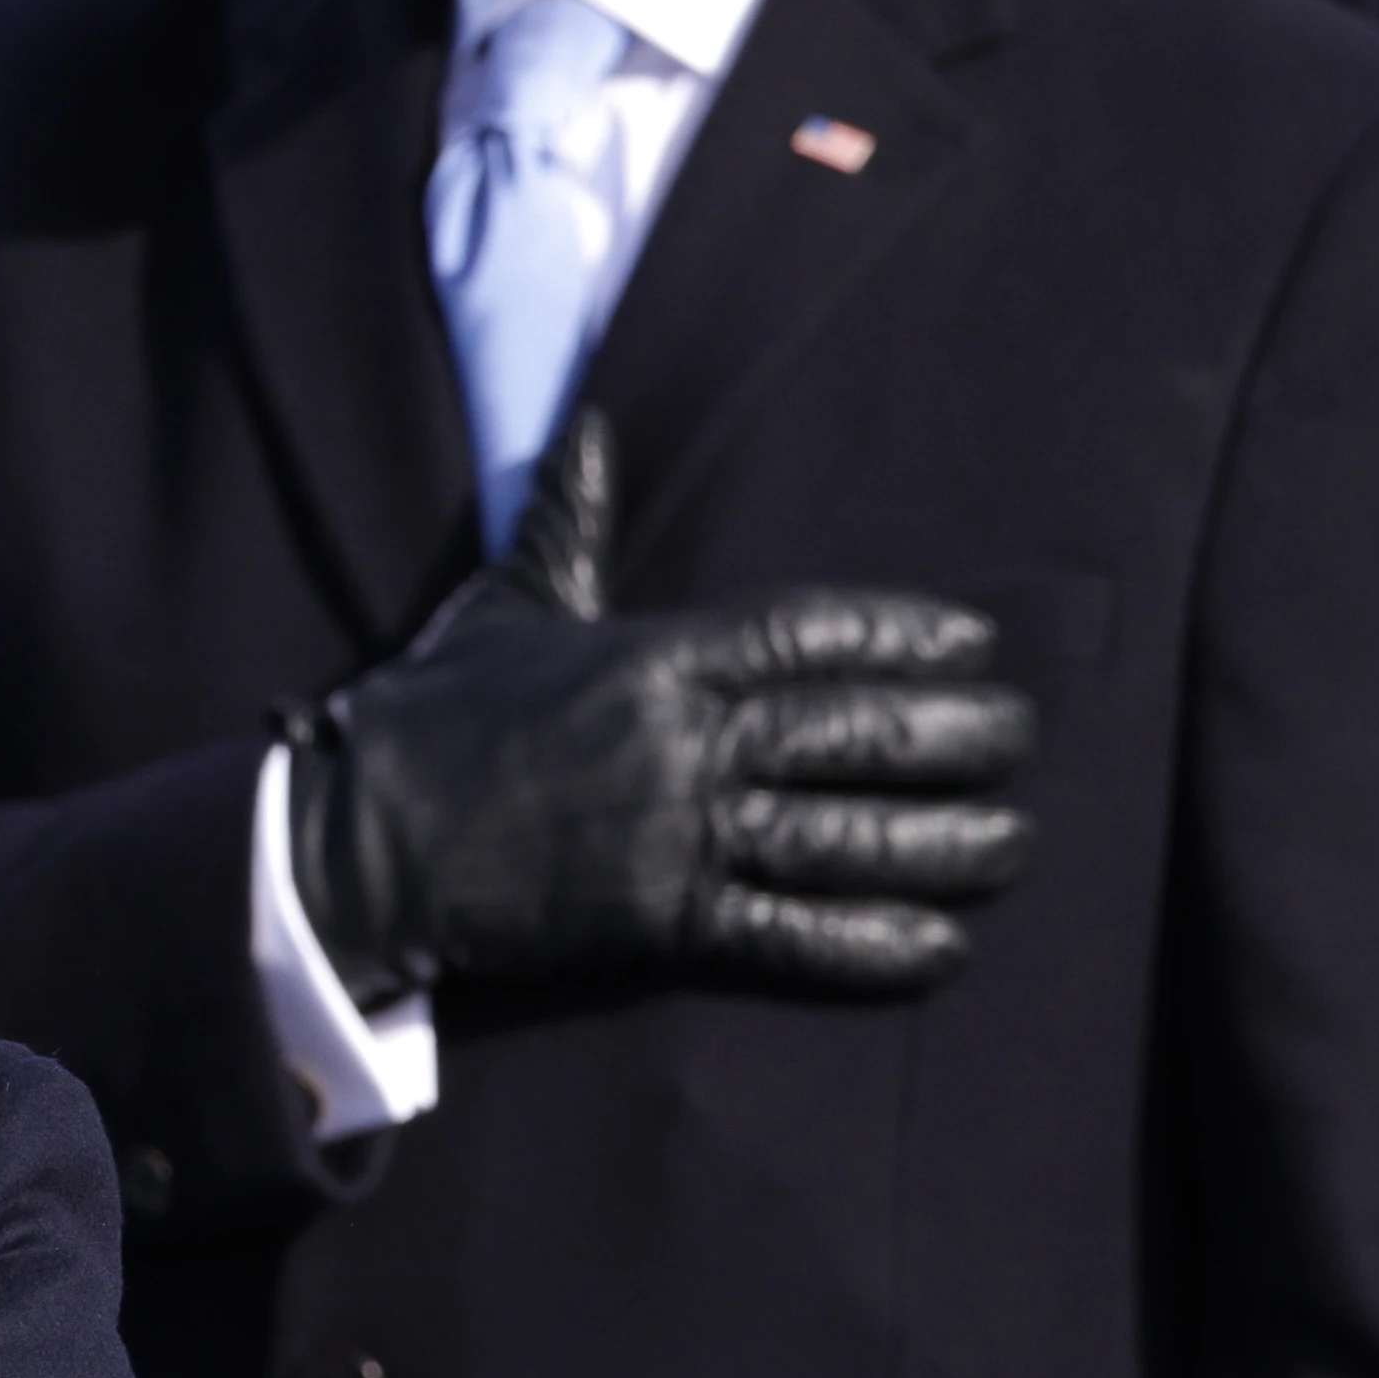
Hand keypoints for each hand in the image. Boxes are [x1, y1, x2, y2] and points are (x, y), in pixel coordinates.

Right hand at [289, 578, 1032, 1005]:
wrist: (355, 838)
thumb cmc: (429, 717)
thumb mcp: (503, 605)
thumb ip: (567, 524)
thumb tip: (588, 429)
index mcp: (653, 656)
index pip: (808, 631)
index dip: (901, 634)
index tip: (973, 638)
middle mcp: (679, 739)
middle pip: (851, 731)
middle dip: (953, 735)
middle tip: (1022, 737)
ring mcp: (672, 832)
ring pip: (840, 834)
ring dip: (941, 843)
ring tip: (1014, 844)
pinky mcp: (657, 920)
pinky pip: (786, 933)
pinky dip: (868, 945)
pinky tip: (942, 948)